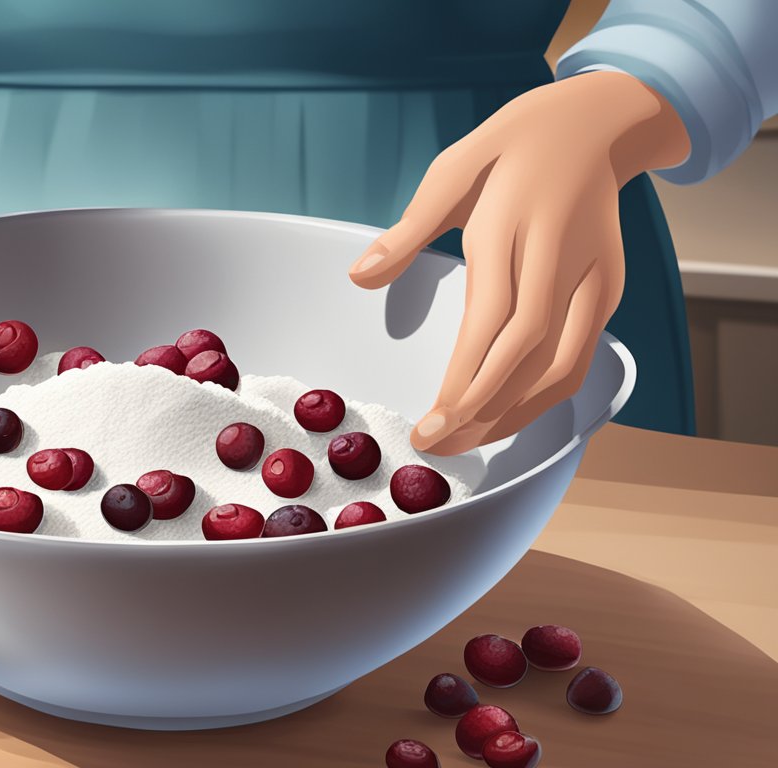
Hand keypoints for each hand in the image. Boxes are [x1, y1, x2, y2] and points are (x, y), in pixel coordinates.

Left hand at [348, 71, 688, 454]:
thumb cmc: (510, 149)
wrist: (595, 123)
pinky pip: (581, 356)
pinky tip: (507, 416)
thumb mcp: (453, 171)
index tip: (432, 421)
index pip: (492, 321)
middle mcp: (559, 256)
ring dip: (516, 413)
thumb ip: (408, 230)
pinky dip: (546, 395)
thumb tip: (358, 277)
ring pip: (562, 364)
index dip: (465, 378)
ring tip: (466, 443)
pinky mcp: (609, 288)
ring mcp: (593, 275)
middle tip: (437, 445)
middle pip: (527, 352)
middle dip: (483, 408)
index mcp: (511, 226)